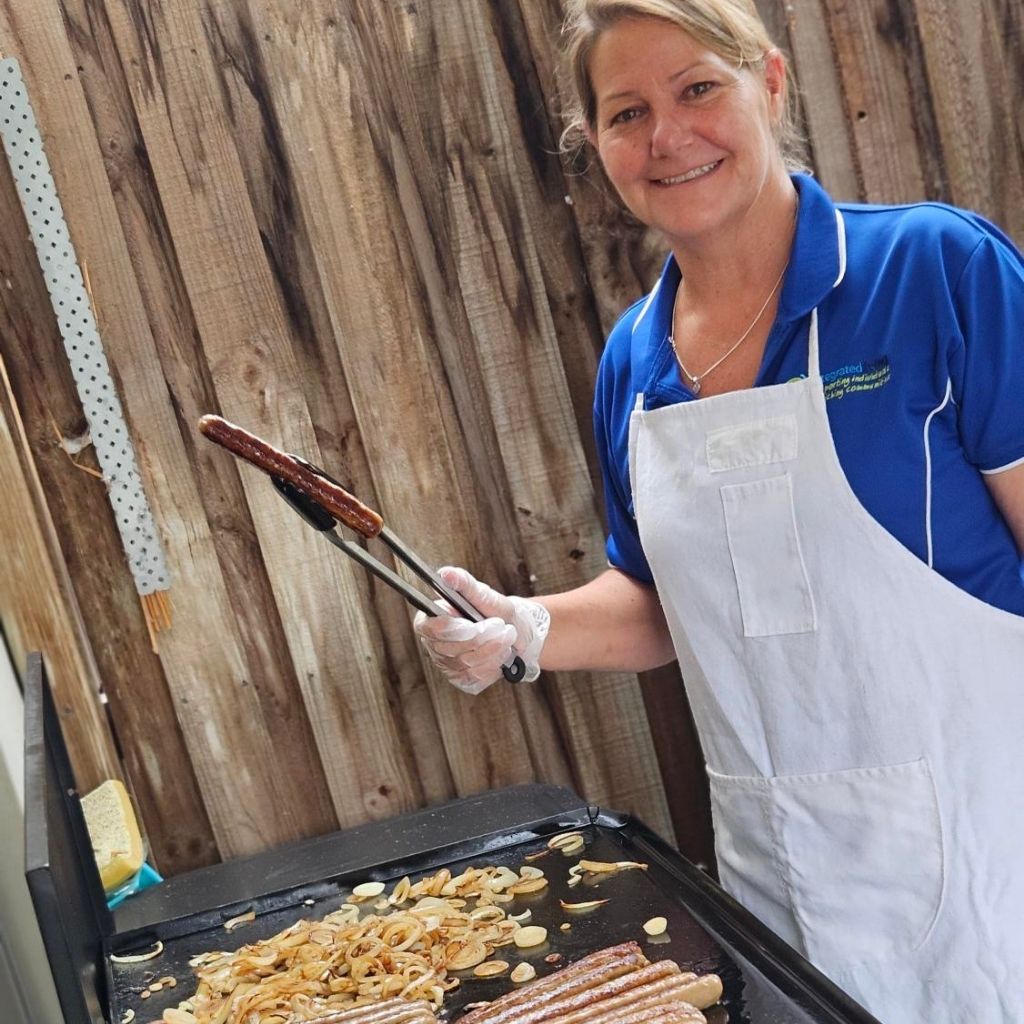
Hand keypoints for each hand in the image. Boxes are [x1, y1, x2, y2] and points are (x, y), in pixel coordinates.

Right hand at [413, 567, 550, 693]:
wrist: (515, 632)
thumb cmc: (496, 610)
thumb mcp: (484, 594)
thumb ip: (465, 584)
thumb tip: (445, 573)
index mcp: (431, 618)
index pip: (429, 628)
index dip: (450, 630)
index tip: (473, 627)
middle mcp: (433, 643)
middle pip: (450, 649)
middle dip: (482, 639)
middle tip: (502, 627)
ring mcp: (446, 664)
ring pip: (466, 664)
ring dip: (492, 651)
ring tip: (506, 637)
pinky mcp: (461, 679)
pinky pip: (475, 677)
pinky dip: (494, 665)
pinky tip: (501, 654)